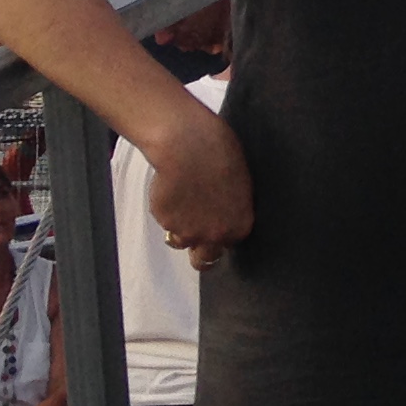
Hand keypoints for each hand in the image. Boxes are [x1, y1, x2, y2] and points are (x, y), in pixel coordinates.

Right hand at [146, 107, 254, 272]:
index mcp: (239, 227)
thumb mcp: (241, 186)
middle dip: (201, 250)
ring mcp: (186, 231)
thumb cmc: (221, 155)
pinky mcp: (163, 221)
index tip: (217, 223)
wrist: (189, 145)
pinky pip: (164, 221)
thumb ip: (233, 210)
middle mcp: (213, 236)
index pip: (230, 245)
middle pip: (204, 260)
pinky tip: (172, 188)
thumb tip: (226, 216)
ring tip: (184, 199)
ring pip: (179, 241)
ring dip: (181, 227)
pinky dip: (166, 210)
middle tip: (197, 231)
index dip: (221, 234)